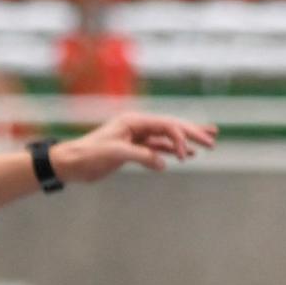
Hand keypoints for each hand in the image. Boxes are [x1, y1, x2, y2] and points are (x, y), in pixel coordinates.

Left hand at [51, 113, 218, 183]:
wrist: (72, 163)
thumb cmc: (89, 155)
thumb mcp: (114, 154)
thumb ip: (140, 156)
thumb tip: (163, 163)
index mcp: (133, 121)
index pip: (165, 125)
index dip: (181, 136)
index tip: (189, 154)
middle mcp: (137, 125)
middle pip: (170, 126)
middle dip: (192, 133)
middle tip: (213, 140)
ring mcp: (137, 137)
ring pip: (167, 137)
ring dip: (186, 140)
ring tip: (208, 142)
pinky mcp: (134, 149)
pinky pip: (159, 148)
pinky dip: (173, 151)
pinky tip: (186, 155)